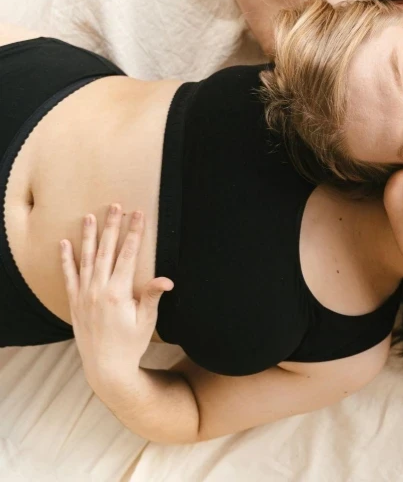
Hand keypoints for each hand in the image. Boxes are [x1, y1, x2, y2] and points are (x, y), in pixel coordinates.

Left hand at [60, 205, 172, 388]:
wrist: (106, 367)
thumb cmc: (130, 344)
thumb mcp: (147, 321)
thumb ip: (152, 296)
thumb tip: (166, 280)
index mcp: (118, 293)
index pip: (127, 255)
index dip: (134, 233)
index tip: (138, 214)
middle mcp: (98, 290)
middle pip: (106, 251)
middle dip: (112, 227)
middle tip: (115, 206)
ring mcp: (84, 295)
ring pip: (86, 259)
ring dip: (89, 236)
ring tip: (90, 216)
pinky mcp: (74, 302)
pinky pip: (69, 276)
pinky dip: (66, 259)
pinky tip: (65, 243)